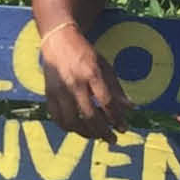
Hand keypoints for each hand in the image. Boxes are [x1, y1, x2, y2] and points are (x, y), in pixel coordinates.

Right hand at [38, 23, 126, 140]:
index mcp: (91, 73)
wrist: (58, 40)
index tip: (124, 128)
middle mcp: (74, 83)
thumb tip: (131, 108)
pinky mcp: (48, 94)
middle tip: (113, 139)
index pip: (106, 102)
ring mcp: (59, 90)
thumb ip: (116, 88)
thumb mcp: (104, 65)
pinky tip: (79, 129)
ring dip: (86, 133)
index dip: (117, 118)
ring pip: (72, 121)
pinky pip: (57, 118)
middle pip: (89, 115)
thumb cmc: (85, 53)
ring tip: (97, 136)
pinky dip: (69, 128)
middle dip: (103, 131)